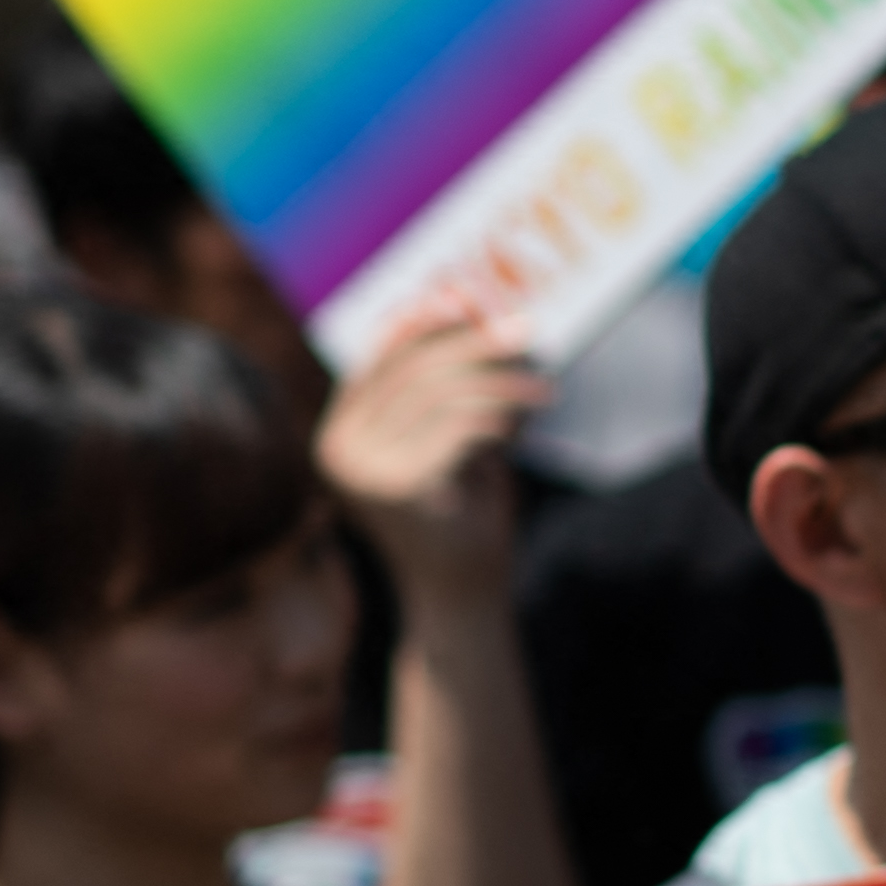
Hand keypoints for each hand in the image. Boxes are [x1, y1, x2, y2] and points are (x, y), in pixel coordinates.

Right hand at [314, 303, 543, 615]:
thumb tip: (474, 306)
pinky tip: (526, 428)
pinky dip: (503, 419)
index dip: (421, 321)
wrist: (463, 590)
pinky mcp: (399, 489)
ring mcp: (363, 470)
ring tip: (546, 391)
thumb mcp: (454, 437)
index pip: (379, 358)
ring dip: (504, 384)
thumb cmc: (463, 510)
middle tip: (530, 330)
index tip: (464, 294)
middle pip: (414, 369)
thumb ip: (454, 386)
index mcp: (341, 431)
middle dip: (476, 344)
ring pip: (443, 395)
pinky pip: (462, 429)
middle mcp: (338, 448)